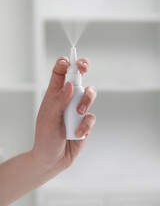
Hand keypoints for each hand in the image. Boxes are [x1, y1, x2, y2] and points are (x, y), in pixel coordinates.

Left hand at [32, 56, 96, 174]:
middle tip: (84, 67)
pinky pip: (91, 116)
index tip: (68, 62)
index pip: (59, 73)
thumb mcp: (48, 118)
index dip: (64, 64)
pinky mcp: (86, 121)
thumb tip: (70, 85)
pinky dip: (85, 125)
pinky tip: (77, 133)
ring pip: (89, 94)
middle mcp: (68, 99)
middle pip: (79, 77)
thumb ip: (59, 101)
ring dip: (85, 102)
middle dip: (83, 68)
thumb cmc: (45, 138)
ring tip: (78, 114)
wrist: (53, 159)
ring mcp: (78, 109)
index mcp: (54, 95)